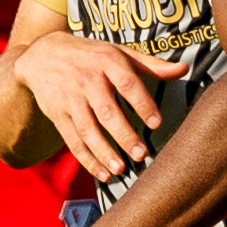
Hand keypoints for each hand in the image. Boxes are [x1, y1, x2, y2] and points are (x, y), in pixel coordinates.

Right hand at [20, 34, 185, 179]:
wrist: (42, 53)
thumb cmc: (91, 55)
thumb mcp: (118, 52)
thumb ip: (151, 65)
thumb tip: (184, 69)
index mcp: (106, 61)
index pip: (127, 82)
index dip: (142, 103)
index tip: (156, 123)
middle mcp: (86, 79)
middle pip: (106, 110)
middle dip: (123, 135)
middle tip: (141, 154)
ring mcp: (69, 98)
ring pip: (87, 129)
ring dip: (103, 152)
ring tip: (121, 170)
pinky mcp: (57, 114)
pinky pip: (72, 140)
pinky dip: (87, 159)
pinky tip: (103, 173)